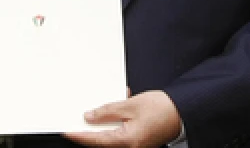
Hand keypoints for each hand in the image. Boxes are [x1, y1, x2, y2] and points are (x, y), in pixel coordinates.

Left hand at [63, 90, 180, 147]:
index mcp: (127, 141)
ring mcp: (135, 145)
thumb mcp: (130, 105)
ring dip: (103, 124)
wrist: (183, 112)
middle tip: (76, 118)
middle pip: (102, 140)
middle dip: (89, 129)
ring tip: (96, 111)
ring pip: (111, 137)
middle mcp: (130, 147)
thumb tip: (89, 117)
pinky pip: (120, 133)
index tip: (66, 130)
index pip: (95, 140)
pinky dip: (115, 123)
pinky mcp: (138, 141)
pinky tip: (114, 109)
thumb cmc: (162, 109)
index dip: (79, 135)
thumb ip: (108, 111)